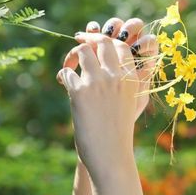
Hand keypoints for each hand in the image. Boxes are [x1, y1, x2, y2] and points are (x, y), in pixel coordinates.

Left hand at [57, 18, 157, 179]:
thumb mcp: (130, 104)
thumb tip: (110, 67)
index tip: (96, 42)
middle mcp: (117, 76)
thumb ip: (124, 83)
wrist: (111, 155)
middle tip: (79, 40)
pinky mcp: (80, 92)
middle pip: (102, 41)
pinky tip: (63, 83)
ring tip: (70, 67)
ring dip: (73, 56)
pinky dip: (63, 76)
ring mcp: (98, 82)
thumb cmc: (120, 133)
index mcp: (132, 79)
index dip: (107, 41)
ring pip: (82, 51)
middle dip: (89, 38)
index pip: (120, 46)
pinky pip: (67, 72)